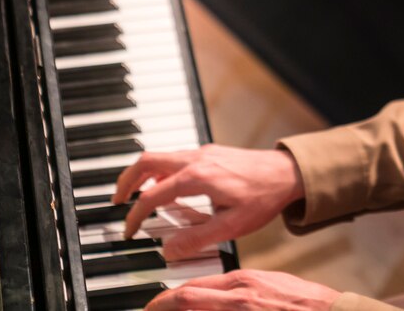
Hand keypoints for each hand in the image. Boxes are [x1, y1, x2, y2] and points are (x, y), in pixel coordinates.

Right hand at [112, 144, 304, 257]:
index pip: (152, 196)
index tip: (128, 230)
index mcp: (197, 178)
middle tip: (116, 202)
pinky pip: (174, 157)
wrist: (287, 172)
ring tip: (134, 195)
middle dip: (125, 181)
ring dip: (141, 173)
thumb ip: (197, 238)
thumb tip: (168, 250)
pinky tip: (163, 186)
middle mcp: (195, 159)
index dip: (135, 215)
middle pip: (146, 162)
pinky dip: (159, 170)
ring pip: (159, 156)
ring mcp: (202, 152)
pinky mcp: (208, 152)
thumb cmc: (264, 197)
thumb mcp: (232, 226)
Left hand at [144, 269, 339, 309]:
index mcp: (242, 282)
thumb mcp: (270, 283)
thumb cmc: (306, 302)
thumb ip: (242, 288)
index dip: (168, 298)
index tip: (156, 304)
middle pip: (187, 300)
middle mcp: (238, 298)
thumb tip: (219, 294)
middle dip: (162, 308)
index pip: (193, 287)